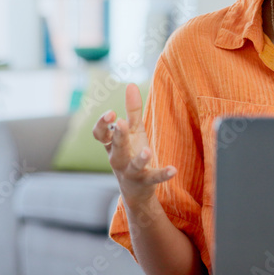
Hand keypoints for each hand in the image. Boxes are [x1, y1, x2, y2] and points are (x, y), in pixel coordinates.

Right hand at [92, 83, 176, 204]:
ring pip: (133, 165)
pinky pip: (154, 177)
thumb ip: (132, 110)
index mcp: (112, 145)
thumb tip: (130, 84)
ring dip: (140, 158)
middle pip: (115, 147)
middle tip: (120, 122)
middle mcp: (118, 159)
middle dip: (118, 135)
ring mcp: (131, 171)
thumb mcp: (133, 131)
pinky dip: (163, 174)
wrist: (135, 190)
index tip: (111, 113)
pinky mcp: (146, 181)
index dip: (102, 124)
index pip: (100, 135)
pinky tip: (173, 169)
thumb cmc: (131, 153)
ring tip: (147, 150)